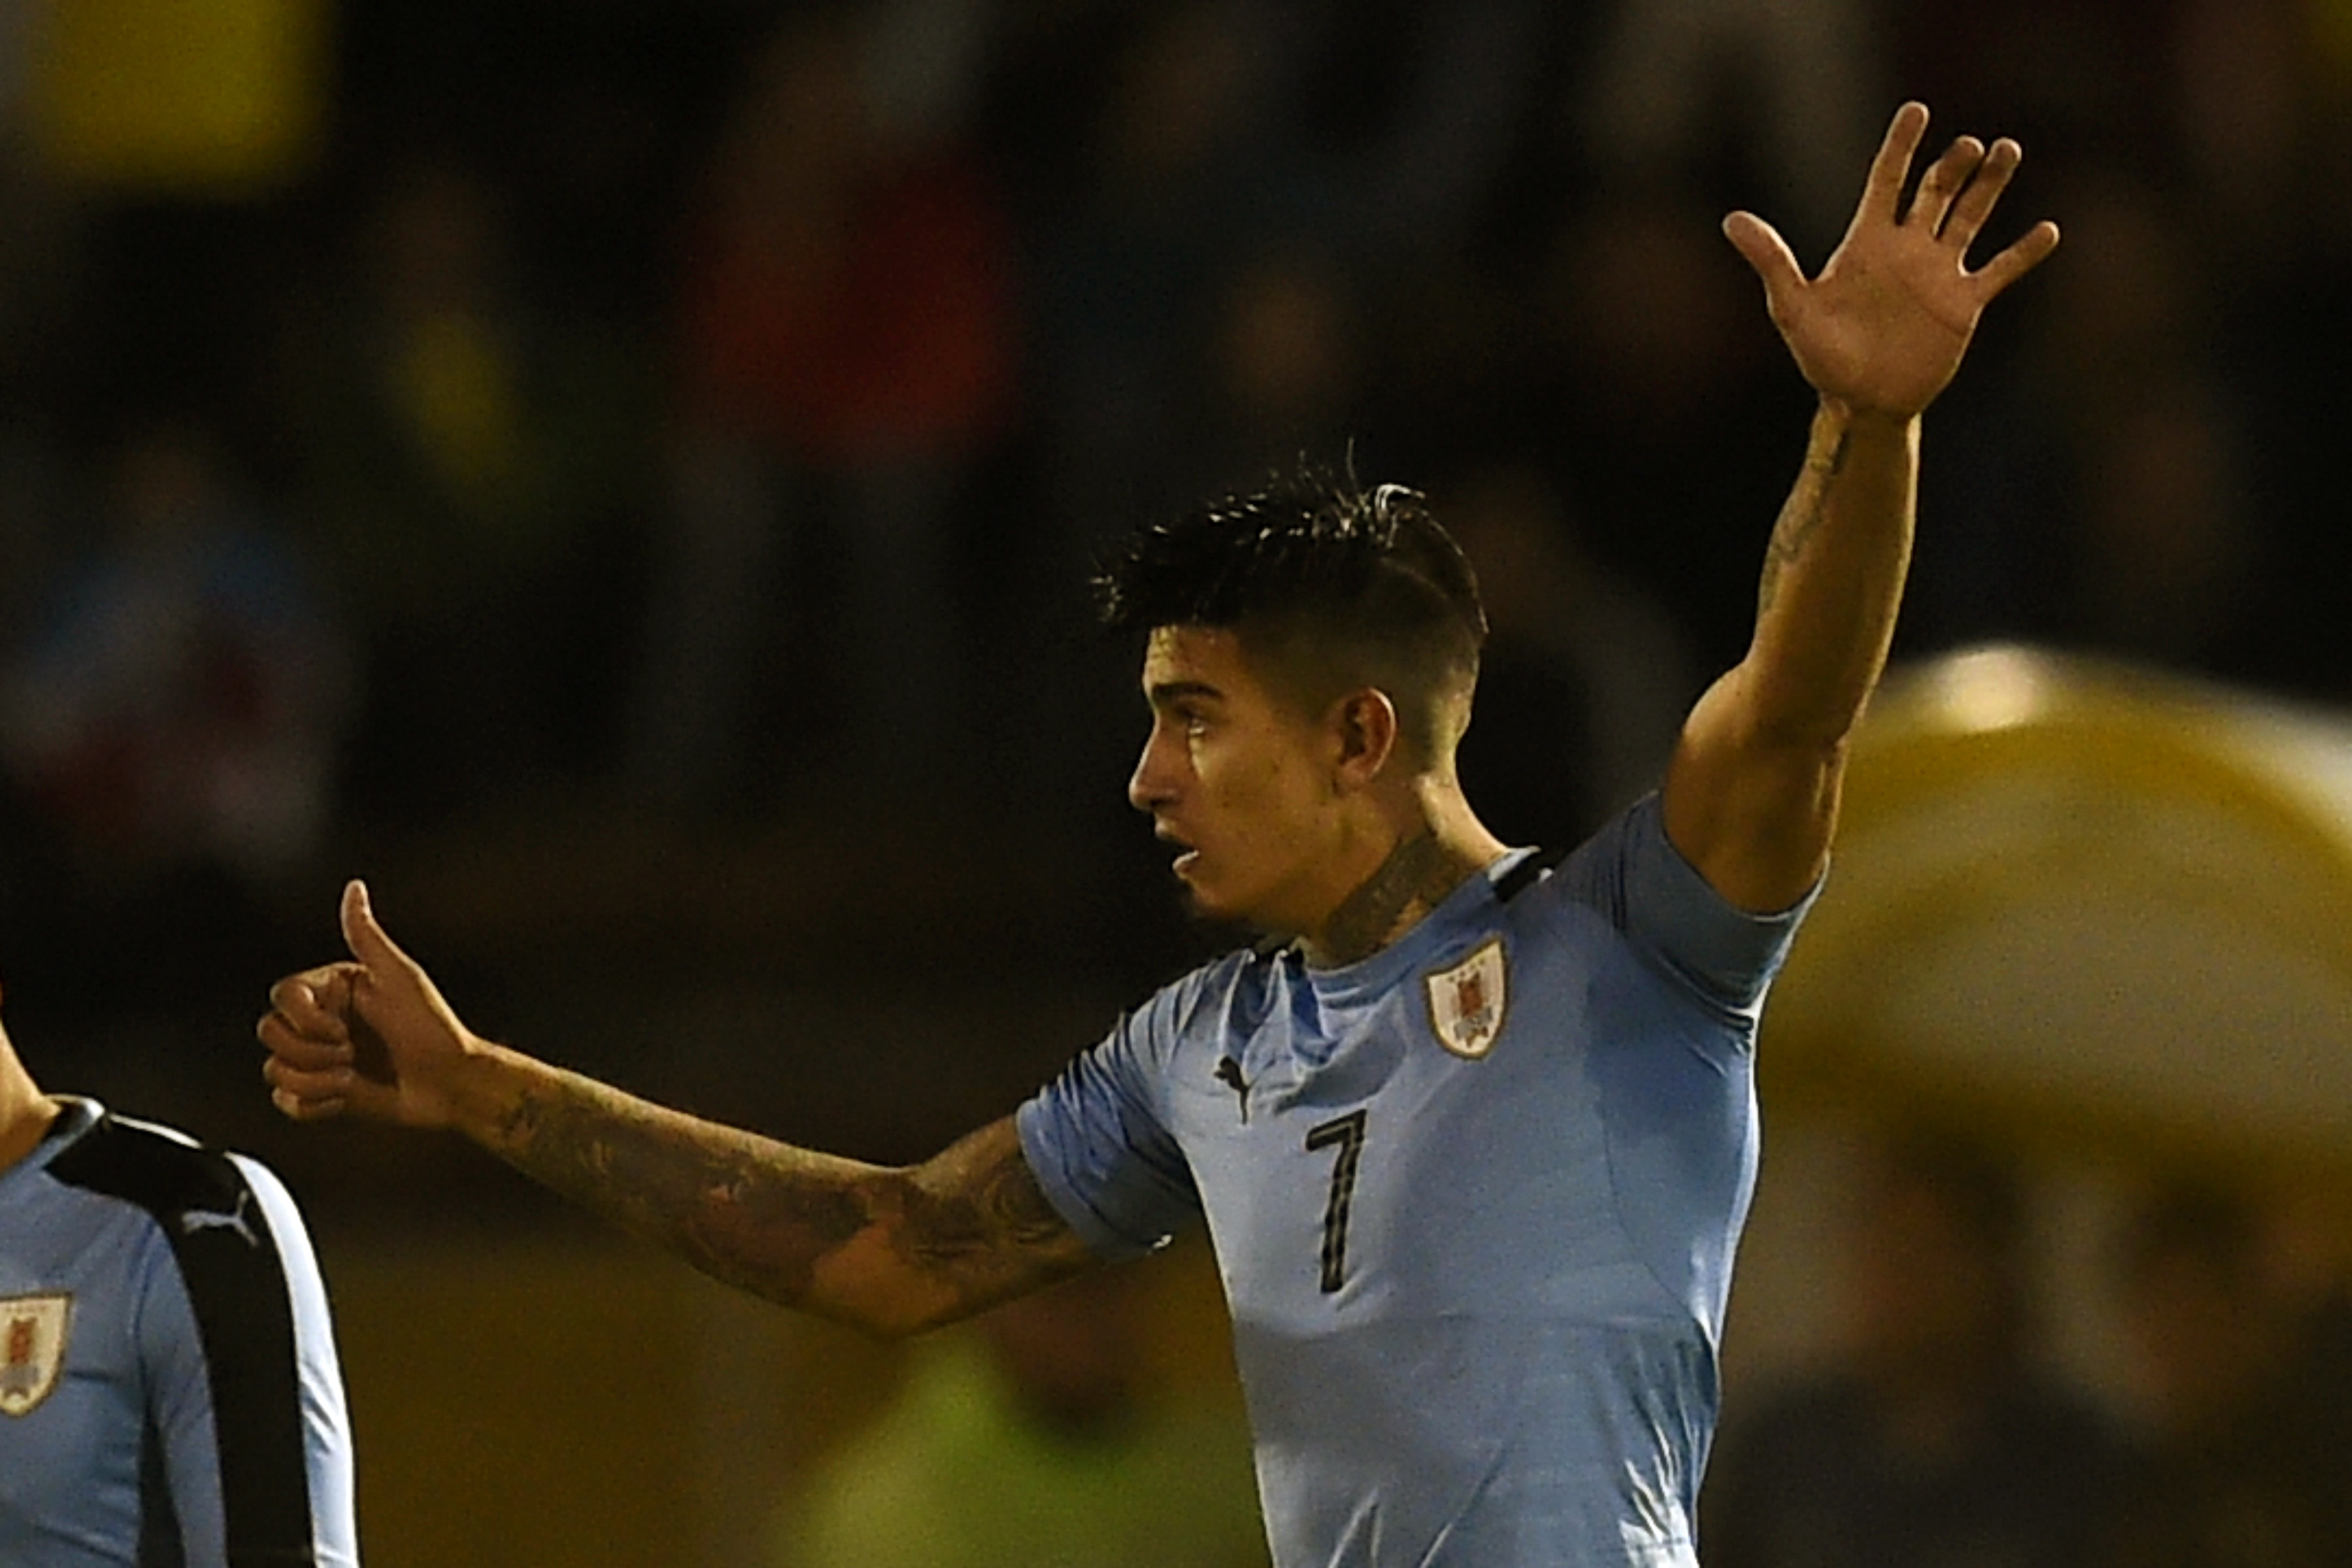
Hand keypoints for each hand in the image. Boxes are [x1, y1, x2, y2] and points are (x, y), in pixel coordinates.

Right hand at [258, 881, 479, 1128]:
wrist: (450, 1085)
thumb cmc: (432, 1030)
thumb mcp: (401, 977)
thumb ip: (368, 936)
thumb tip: (354, 888)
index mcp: (333, 990)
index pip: (282, 996)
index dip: (307, 1019)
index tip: (344, 1028)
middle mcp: (321, 1021)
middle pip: (270, 1033)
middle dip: (310, 1052)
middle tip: (351, 1054)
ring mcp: (319, 1058)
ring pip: (274, 1070)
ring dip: (315, 1081)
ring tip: (352, 1077)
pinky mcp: (322, 1093)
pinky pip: (286, 1101)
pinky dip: (314, 1104)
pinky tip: (346, 1097)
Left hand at [1723, 101, 2059, 419]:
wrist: (1859, 401)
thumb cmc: (1821, 356)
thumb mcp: (1792, 307)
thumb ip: (1771, 261)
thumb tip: (1731, 220)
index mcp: (1867, 242)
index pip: (1886, 181)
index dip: (1900, 146)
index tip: (1917, 111)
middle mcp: (1906, 249)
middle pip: (1935, 192)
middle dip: (1952, 166)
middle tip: (1969, 145)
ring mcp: (1938, 274)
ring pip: (1969, 217)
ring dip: (1989, 186)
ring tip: (2007, 150)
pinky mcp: (1964, 304)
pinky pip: (1999, 270)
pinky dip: (2023, 252)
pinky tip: (2048, 229)